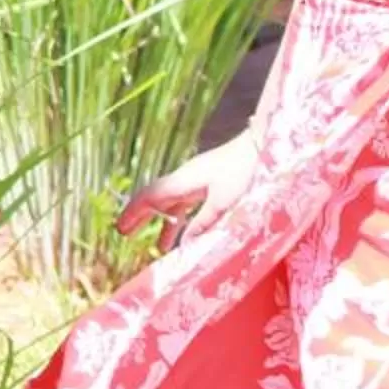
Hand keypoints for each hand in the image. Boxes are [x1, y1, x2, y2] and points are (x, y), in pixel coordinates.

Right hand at [116, 133, 260, 248]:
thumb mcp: (224, 202)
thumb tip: (185, 245)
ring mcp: (199, 177)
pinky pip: (189, 201)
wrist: (267, 143)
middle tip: (126, 234)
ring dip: (166, 222)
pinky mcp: (213, 180)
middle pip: (157, 198)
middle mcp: (187, 178)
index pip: (150, 197)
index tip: (120, 230)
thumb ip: (203, 223)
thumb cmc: (246, 170)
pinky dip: (183, 217)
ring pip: (174, 202)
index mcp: (184, 180)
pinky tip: (189, 230)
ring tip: (162, 246)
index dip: (134, 213)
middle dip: (142, 217)